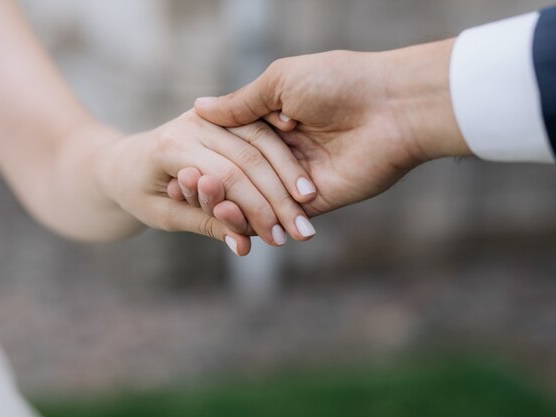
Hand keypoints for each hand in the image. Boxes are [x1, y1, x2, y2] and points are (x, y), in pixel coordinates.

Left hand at [96, 110, 316, 254]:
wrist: (122, 163)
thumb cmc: (136, 193)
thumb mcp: (163, 216)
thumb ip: (204, 224)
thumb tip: (244, 245)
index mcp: (172, 144)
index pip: (226, 176)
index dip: (256, 209)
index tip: (279, 239)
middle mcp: (193, 122)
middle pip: (249, 158)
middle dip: (278, 198)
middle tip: (302, 232)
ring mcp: (210, 115)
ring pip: (262, 141)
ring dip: (288, 176)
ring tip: (308, 209)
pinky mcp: (223, 116)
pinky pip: (262, 133)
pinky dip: (283, 158)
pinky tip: (301, 182)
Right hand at [193, 40, 472, 217]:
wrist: (391, 107)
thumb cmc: (338, 83)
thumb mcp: (281, 82)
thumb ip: (241, 103)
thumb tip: (199, 107)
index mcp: (274, 118)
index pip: (232, 144)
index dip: (207, 154)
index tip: (182, 165)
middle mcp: (284, 149)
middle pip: (240, 174)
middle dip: (215, 182)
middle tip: (184, 189)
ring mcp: (298, 177)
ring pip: (256, 197)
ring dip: (231, 203)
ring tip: (205, 204)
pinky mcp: (315, 202)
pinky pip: (280, 214)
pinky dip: (255, 219)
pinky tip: (232, 219)